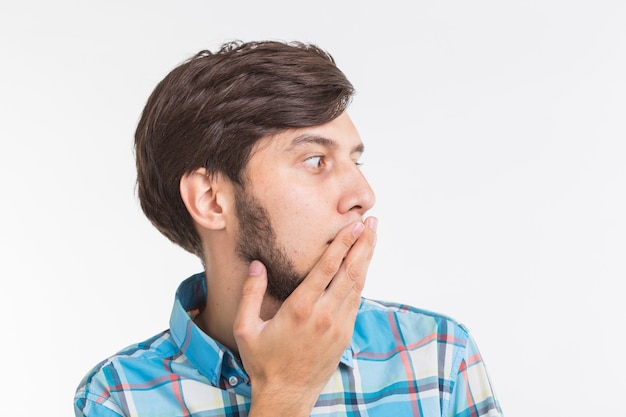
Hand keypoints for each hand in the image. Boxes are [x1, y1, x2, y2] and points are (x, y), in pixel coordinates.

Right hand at [233, 217, 377, 416]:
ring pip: (357, 284)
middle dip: (363, 243)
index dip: (342, 244)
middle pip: (350, 271)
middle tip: (372, 221)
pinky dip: (362, 279)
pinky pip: (357, 300)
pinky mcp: (345, 334)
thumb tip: (257, 265)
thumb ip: (249, 294)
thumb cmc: (263, 362)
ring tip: (373, 236)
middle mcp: (324, 315)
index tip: (353, 225)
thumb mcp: (245, 329)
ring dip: (366, 258)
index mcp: (300, 309)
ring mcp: (338, 325)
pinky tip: (364, 265)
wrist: (287, 395)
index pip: (327, 268)